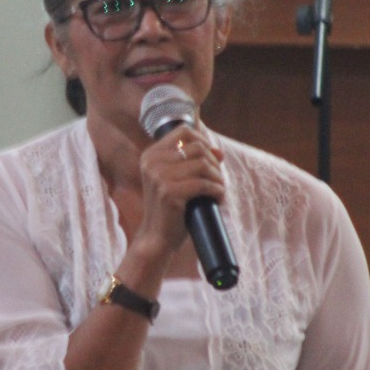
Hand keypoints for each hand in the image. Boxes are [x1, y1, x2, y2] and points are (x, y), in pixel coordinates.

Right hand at [132, 128, 224, 258]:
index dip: (203, 142)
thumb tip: (219, 152)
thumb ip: (193, 163)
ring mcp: (159, 178)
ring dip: (218, 178)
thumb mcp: (176, 181)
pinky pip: (204, 184)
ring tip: (219, 190)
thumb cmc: (170, 209)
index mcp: (151, 155)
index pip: (184, 131)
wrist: (157, 238)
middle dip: (214, 163)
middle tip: (217, 180)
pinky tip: (217, 199)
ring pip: (203, 165)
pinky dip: (217, 191)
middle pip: (197, 148)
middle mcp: (152, 163)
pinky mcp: (169, 193)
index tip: (211, 159)